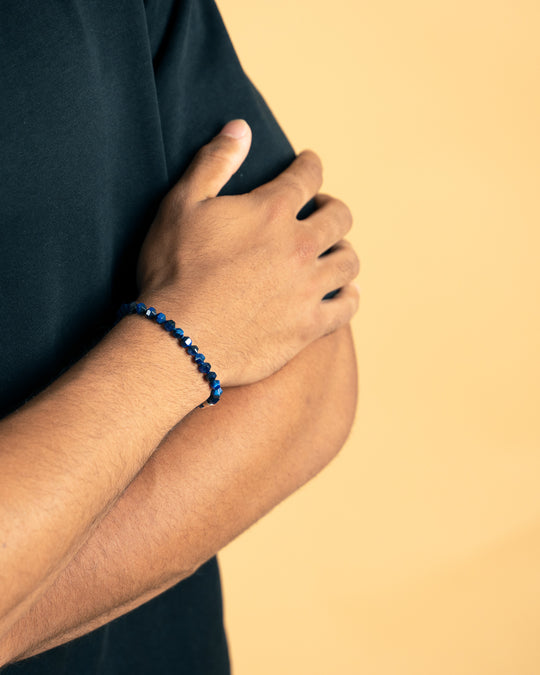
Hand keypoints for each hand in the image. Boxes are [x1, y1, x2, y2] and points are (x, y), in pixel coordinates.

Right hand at [136, 119, 358, 386]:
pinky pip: (347, 307)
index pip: (307, 176)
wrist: (180, 339)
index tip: (310, 164)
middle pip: (339, 217)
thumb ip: (214, 163)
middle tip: (323, 211)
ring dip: (344, 250)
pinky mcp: (309, 325)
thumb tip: (241, 127)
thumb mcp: (182, 206)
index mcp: (271, 211)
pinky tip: (347, 292)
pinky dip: (351, 296)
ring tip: (335, 250)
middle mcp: (299, 246)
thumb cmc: (174, 271)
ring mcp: (308, 287)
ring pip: (349, 260)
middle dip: (333, 207)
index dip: (310, 165)